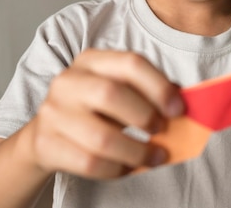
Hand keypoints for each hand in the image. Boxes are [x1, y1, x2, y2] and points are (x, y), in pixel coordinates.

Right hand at [25, 49, 183, 178]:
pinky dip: (117, 169)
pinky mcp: (45, 144)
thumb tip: (185, 102)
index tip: (179, 109)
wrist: (46, 134)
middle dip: (145, 116)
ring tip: (155, 156)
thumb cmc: (94, 110)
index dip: (159, 86)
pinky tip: (129, 167)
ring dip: (137, 152)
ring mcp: (53, 113)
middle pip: (111, 94)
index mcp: (91, 60)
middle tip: (162, 130)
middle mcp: (68, 81)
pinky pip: (89, 163)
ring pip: (101, 138)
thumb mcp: (120, 92)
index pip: (131, 63)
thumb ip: (149, 92)